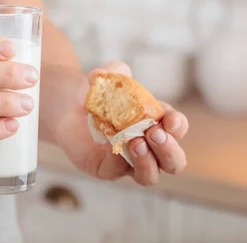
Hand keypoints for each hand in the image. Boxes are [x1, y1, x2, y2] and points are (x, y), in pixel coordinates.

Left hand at [55, 61, 188, 185]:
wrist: (69, 107)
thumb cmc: (96, 93)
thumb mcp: (105, 77)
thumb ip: (110, 71)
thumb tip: (101, 74)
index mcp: (157, 122)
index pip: (177, 128)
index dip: (178, 125)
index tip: (170, 120)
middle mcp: (149, 147)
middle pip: (174, 161)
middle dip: (169, 149)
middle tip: (154, 133)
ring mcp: (129, 161)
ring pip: (150, 176)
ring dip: (148, 162)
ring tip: (136, 143)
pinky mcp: (107, 169)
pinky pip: (117, 173)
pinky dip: (117, 162)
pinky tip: (111, 149)